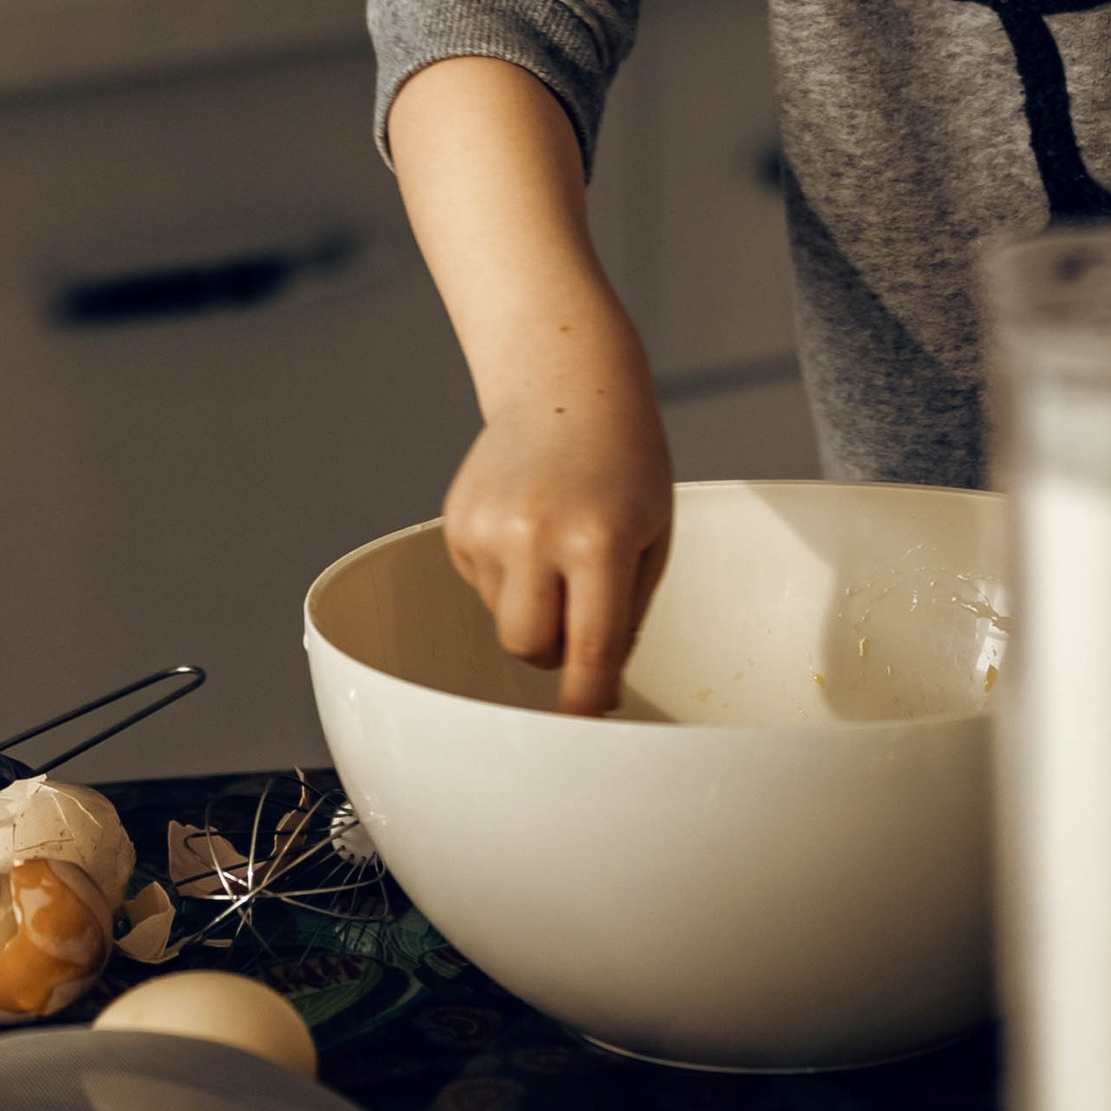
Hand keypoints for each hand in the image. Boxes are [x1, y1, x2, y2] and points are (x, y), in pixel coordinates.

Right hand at [443, 398, 673, 717]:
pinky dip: (507, 575)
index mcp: (598, 541)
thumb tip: (595, 676)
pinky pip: (481, 586)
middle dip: (555, 652)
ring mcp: (488, 528)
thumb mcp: (652, 532)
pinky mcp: (457, 523)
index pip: (590, 650)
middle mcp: (536, 535)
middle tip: (581, 617)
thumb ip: (627, 607)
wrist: (566, 386)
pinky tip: (530, 525)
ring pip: (503, 620)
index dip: (586, 699)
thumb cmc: (624, 460)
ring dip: (532, 607)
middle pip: (529, 649)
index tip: (585, 724)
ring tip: (558, 547)